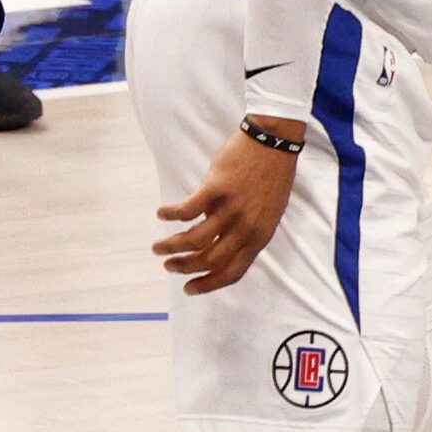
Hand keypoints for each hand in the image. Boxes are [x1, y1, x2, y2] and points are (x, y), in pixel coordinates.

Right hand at [153, 122, 303, 293]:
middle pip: (208, 260)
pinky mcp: (217, 189)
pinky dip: (170, 215)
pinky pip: (187, 210)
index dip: (208, 284)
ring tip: (158, 247)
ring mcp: (231, 209)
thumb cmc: (272, 176)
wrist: (274, 142)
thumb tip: (219, 242)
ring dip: (171, 246)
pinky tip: (161, 214)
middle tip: (168, 266)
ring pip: (194, 240)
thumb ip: (246, 231)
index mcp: (259, 237)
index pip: (232, 272)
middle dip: (184, 267)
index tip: (189, 289)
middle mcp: (245, 228)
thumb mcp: (267, 212)